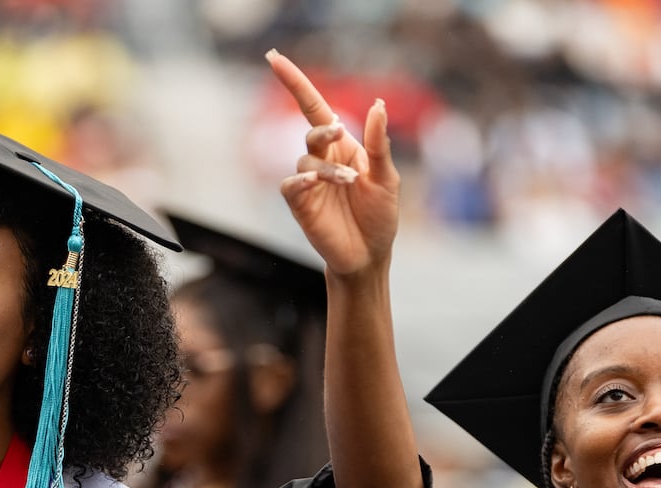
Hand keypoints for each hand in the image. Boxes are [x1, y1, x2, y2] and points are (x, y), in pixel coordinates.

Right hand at [266, 50, 398, 276]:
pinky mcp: (300, 205)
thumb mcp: (386, 178)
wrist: (369, 256)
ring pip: (306, 160)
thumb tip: (378, 104)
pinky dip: (301, 181)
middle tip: (341, 132)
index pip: (315, 107)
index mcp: (343, 147)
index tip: (274, 58)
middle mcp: (322, 160)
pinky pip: (291, 185)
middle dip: (324, 130)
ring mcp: (309, 183)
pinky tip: (315, 184)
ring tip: (350, 184)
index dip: (295, 83)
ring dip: (327, 169)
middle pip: (312, 129)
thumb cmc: (379, 217)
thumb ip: (379, 143)